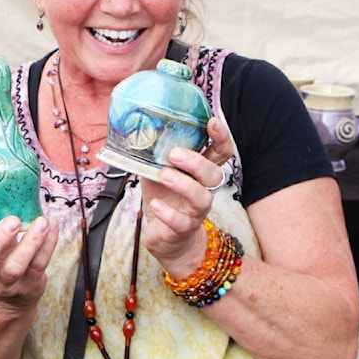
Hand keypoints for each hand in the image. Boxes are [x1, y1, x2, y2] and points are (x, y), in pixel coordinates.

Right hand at [0, 195, 58, 311]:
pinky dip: (48, 244)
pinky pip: (38, 265)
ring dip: (29, 243)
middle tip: (13, 220)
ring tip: (41, 222)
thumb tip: (4, 179)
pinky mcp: (27, 285)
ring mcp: (3, 283)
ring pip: (14, 267)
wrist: (8, 296)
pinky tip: (52, 225)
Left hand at [140, 116, 236, 277]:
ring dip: (184, 185)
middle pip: (215, 174)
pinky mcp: (183, 229)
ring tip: (164, 175)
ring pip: (203, 198)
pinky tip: (156, 205)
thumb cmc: (164, 198)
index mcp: (199, 172)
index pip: (221, 152)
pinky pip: (182, 223)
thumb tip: (136, 127)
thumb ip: (154, 153)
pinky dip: (168, 213)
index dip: (221, 137)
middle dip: (196, 162)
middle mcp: (203, 190)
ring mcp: (195, 211)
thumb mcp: (157, 171)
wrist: (166, 237)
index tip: (213, 121)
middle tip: (174, 154)